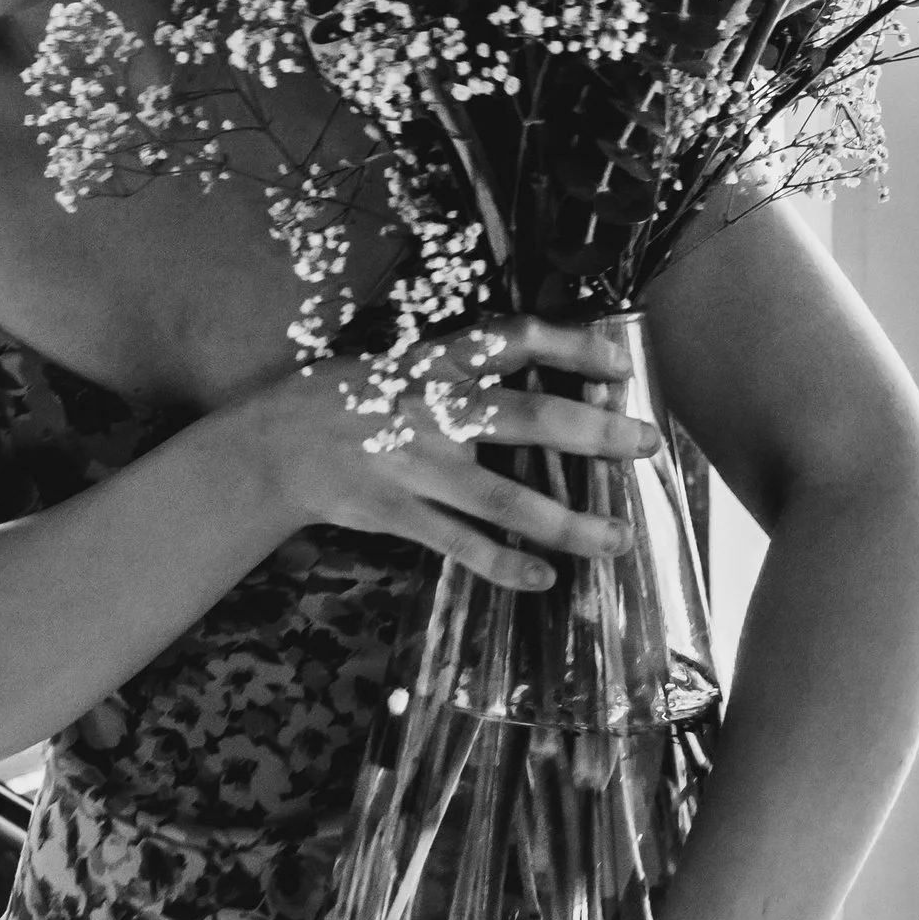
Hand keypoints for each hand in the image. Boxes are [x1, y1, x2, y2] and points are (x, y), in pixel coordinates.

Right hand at [249, 316, 657, 592]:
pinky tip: (545, 579)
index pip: (515, 340)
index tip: (622, 364)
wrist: (270, 447)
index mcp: (435, 364)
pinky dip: (504, 566)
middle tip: (648, 443)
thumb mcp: (397, 362)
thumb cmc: (344, 398)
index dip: (574, 346)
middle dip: (596, 433)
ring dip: (568, 523)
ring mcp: (416, 467)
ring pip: (505, 501)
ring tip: (617, 538)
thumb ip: (459, 371)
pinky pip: (462, 546)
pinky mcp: (397, 514)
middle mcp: (433, 411)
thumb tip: (535, 375)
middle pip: (528, 419)